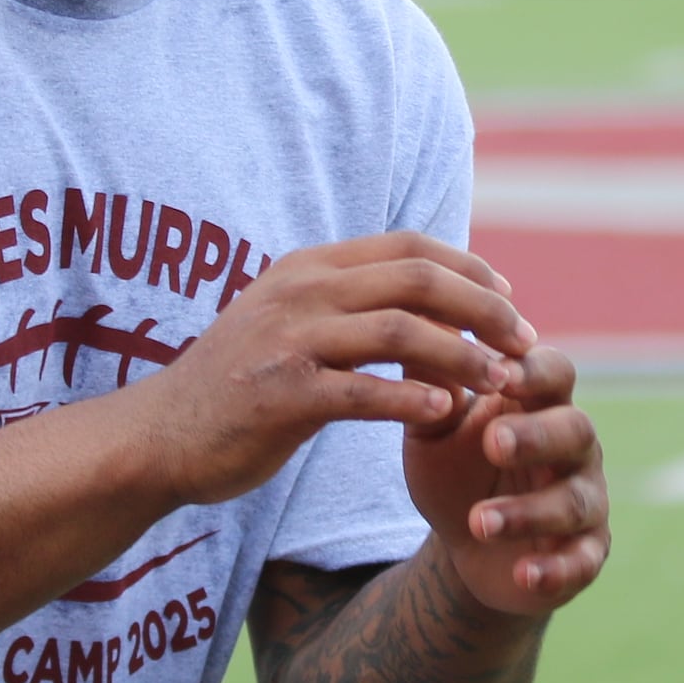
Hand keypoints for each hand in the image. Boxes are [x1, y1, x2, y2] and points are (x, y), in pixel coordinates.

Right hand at [117, 232, 532, 510]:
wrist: (160, 435)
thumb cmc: (239, 386)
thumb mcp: (291, 324)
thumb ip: (349, 305)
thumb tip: (426, 298)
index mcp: (310, 267)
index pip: (411, 247)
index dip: (471, 268)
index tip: (510, 301)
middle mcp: (301, 292)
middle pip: (417, 279)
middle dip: (483, 307)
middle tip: (523, 341)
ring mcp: (289, 340)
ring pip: (400, 331)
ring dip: (462, 355)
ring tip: (498, 382)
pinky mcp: (281, 395)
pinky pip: (363, 392)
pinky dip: (412, 399)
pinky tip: (447, 413)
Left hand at [408, 343, 607, 616]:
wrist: (467, 546)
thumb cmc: (456, 469)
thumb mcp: (434, 428)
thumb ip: (428, 382)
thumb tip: (413, 315)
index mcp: (541, 404)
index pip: (552, 372)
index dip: (532, 371)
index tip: (498, 372)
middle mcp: (574, 447)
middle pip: (575, 430)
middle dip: (536, 436)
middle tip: (492, 441)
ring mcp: (585, 500)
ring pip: (574, 501)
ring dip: (529, 512)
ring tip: (479, 521)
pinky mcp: (585, 555)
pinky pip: (582, 561)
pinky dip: (555, 570)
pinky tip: (524, 573)